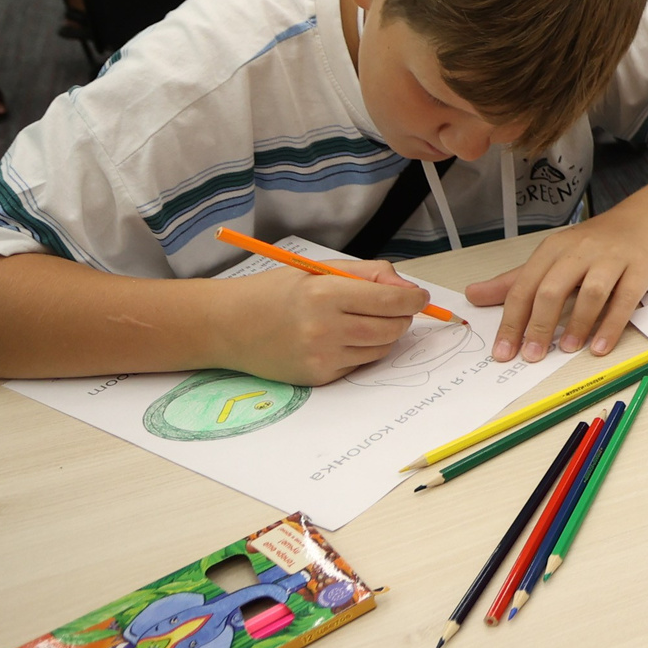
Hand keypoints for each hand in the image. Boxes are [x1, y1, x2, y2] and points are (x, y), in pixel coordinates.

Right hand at [227, 258, 425, 384]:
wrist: (229, 325)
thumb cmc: (276, 293)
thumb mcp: (320, 270)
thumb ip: (369, 274)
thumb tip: (407, 288)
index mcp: (325, 294)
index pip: (392, 300)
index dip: (414, 298)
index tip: (418, 297)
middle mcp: (324, 328)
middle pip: (393, 328)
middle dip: (402, 317)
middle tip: (393, 307)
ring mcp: (321, 357)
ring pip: (381, 349)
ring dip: (383, 335)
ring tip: (360, 321)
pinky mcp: (318, 377)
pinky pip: (359, 364)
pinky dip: (360, 351)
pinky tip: (339, 338)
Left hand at [467, 208, 647, 362]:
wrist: (645, 220)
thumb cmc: (594, 245)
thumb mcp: (552, 257)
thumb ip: (515, 281)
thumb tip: (473, 295)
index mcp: (553, 249)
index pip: (525, 286)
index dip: (511, 321)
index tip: (502, 352)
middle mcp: (580, 251)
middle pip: (553, 288)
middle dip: (539, 325)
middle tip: (530, 355)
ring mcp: (612, 259)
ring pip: (591, 293)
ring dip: (577, 324)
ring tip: (565, 350)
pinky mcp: (639, 269)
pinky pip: (625, 300)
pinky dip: (611, 325)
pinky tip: (599, 346)